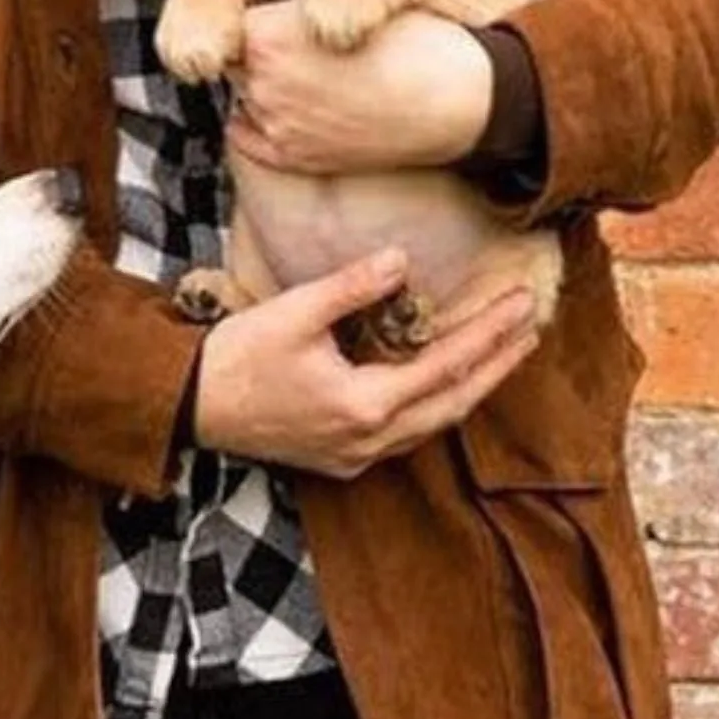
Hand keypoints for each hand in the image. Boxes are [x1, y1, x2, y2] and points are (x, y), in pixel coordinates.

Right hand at [190, 252, 541, 479]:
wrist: (188, 406)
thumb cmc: (236, 358)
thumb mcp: (295, 312)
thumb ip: (353, 286)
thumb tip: (401, 259)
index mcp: (364, 405)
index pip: (447, 367)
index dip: (490, 335)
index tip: (523, 305)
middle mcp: (369, 441)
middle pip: (454, 405)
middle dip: (497, 367)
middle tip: (531, 331)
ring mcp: (355, 456)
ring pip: (433, 426)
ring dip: (470, 389)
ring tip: (500, 356)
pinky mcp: (340, 459)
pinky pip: (406, 436)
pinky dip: (434, 407)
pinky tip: (443, 385)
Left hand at [214, 0, 496, 173]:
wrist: (464, 101)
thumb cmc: (416, 35)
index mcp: (265, 39)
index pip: (228, 15)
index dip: (257, 5)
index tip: (286, 1)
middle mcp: (262, 89)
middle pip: (237, 54)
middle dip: (260, 40)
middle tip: (307, 30)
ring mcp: (278, 129)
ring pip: (247, 92)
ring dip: (267, 77)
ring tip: (319, 63)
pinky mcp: (296, 159)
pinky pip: (252, 136)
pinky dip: (264, 118)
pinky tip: (305, 97)